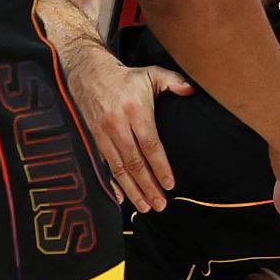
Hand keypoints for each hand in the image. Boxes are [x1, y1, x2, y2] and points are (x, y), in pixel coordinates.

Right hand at [71, 57, 193, 210]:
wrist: (87, 73)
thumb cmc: (125, 77)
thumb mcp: (151, 73)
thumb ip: (173, 82)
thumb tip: (192, 91)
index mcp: (135, 111)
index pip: (150, 145)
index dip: (160, 167)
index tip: (170, 184)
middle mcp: (117, 125)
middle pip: (135, 162)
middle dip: (148, 186)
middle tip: (160, 205)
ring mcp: (103, 134)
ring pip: (119, 168)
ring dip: (132, 190)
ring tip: (145, 207)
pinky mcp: (93, 140)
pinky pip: (103, 166)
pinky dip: (111, 183)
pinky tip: (120, 198)